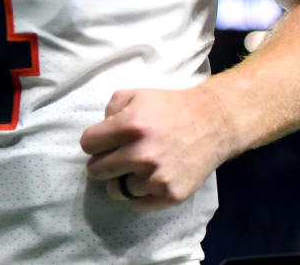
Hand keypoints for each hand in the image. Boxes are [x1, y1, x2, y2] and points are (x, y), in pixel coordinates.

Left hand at [79, 86, 236, 210]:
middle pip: (96, 170)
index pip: (87, 144)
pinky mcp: (170, 195)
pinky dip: (138, 194)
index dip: (94, 141)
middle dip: (102, 162)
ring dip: (122, 179)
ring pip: (116, 189)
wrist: (212, 123)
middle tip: (117, 156)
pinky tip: (147, 179)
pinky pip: (137, 204)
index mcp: (130, 126)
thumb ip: (109, 110)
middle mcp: (141, 154)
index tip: (104, 141)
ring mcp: (156, 178)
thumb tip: (99, 134)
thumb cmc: (170, 107)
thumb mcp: (135, 94)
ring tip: (136, 167)